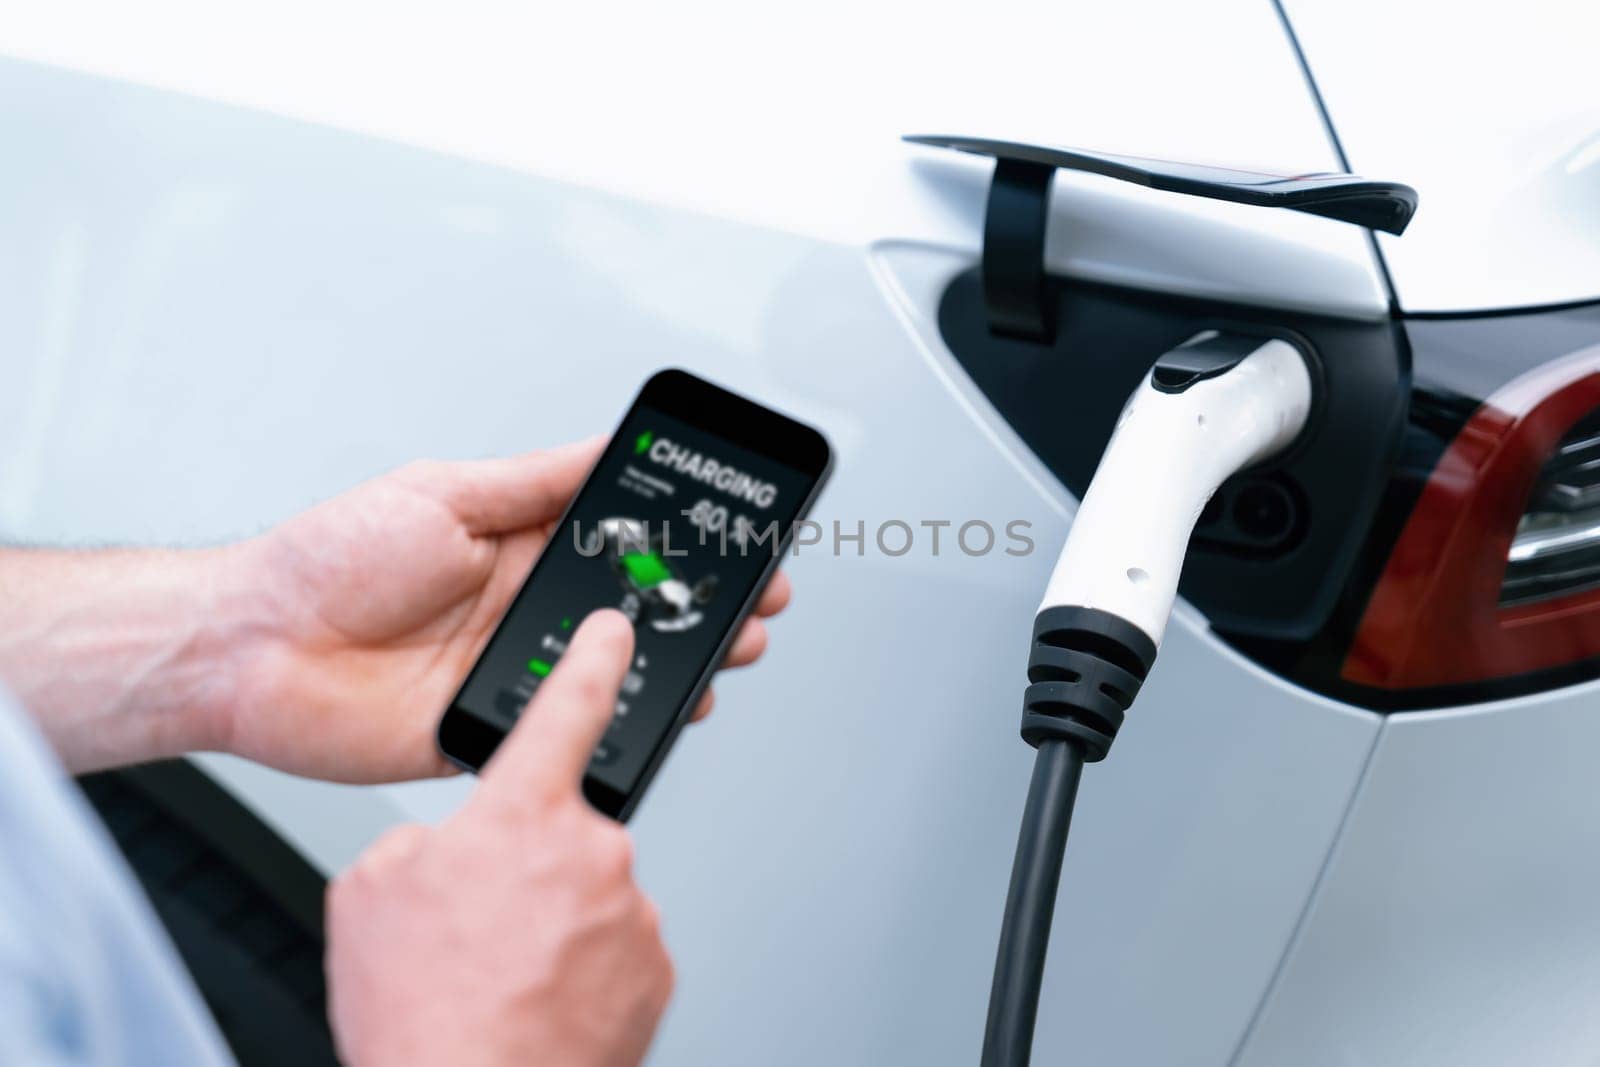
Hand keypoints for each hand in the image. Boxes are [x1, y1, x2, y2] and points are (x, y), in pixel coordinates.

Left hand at [221, 438, 790, 781]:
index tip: (741, 532)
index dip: (686, 540)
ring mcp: (514, 672)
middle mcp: (526, 609)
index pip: (624, 540)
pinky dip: (618, 727)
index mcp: (518, 547)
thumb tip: (609, 444)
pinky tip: (661, 711)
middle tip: (760, 599)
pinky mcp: (494, 731)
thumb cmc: (329, 560)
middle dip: (707, 604)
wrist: (251, 650)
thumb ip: (535, 481)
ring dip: (680, 664)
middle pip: (637, 609)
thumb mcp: (444, 494)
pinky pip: (569, 732)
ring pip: (616, 673)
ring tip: (729, 653)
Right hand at [326, 612, 672, 1066]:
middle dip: (525, 868)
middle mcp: (590, 850)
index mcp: (521, 814)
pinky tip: (535, 1001)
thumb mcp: (369, 895)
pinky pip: (613, 948)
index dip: (595, 658)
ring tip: (499, 978)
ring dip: (550, 926)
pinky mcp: (653, 970)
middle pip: (561, 831)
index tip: (616, 630)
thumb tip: (449, 846)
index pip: (569, 707)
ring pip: (587, 897)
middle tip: (481, 930)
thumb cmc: (422, 1015)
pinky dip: (578, 969)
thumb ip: (418, 840)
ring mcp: (629, 912)